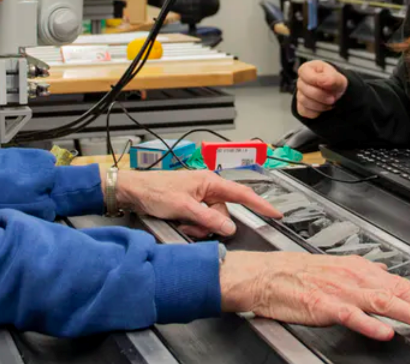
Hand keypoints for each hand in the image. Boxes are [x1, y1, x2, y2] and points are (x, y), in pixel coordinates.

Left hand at [114, 168, 281, 238]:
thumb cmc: (155, 191)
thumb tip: (229, 227)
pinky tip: (180, 223)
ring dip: (198, 227)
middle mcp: (207, 187)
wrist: (133, 192)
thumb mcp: (183, 207)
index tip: (276, 213)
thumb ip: (208, 219)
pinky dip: (192, 226)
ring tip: (181, 224)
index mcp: (210, 181)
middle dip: (210, 225)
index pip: (242, 194)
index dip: (261, 204)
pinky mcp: (191, 205)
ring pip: (211, 220)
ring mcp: (199, 197)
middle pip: (223, 213)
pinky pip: (200, 221)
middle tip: (191, 226)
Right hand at [220, 251, 409, 339]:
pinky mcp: (322, 304)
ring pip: (382, 302)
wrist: (263, 275)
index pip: (402, 285)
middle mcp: (354, 277)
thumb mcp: (336, 268)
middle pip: (399, 292)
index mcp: (359, 270)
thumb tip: (387, 274)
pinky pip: (349, 315)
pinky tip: (385, 332)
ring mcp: (339, 291)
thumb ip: (364, 274)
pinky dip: (368, 323)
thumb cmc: (296, 274)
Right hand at [295, 61, 348, 117]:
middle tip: (333, 98)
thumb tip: (322, 81)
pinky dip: (317, 112)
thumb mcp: (338, 79)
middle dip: (321, 96)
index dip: (316, 80)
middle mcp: (301, 81)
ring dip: (320, 105)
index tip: (329, 85)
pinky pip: (305, 111)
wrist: (337, 95)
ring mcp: (299, 94)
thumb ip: (331, 78)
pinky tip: (323, 107)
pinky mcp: (301, 107)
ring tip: (329, 102)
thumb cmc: (335, 83)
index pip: (304, 73)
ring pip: (304, 101)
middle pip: (304, 89)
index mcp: (308, 69)